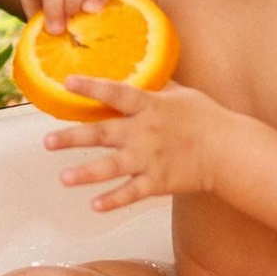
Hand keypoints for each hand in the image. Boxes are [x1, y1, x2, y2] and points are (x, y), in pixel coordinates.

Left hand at [45, 78, 233, 212]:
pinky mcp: (158, 181)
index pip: (115, 93)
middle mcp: (145, 132)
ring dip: (86, 173)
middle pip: (103, 133)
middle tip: (46, 141)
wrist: (229, 151)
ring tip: (63, 178)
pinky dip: (113, 200)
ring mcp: (150, 159)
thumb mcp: (182, 93)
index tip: (67, 83)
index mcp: (150, 106)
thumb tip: (143, 70)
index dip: (91, 87)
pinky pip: (132, 193)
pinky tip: (94, 206)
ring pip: (111, 167)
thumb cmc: (207, 118)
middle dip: (73, 137)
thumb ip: (158, 86)